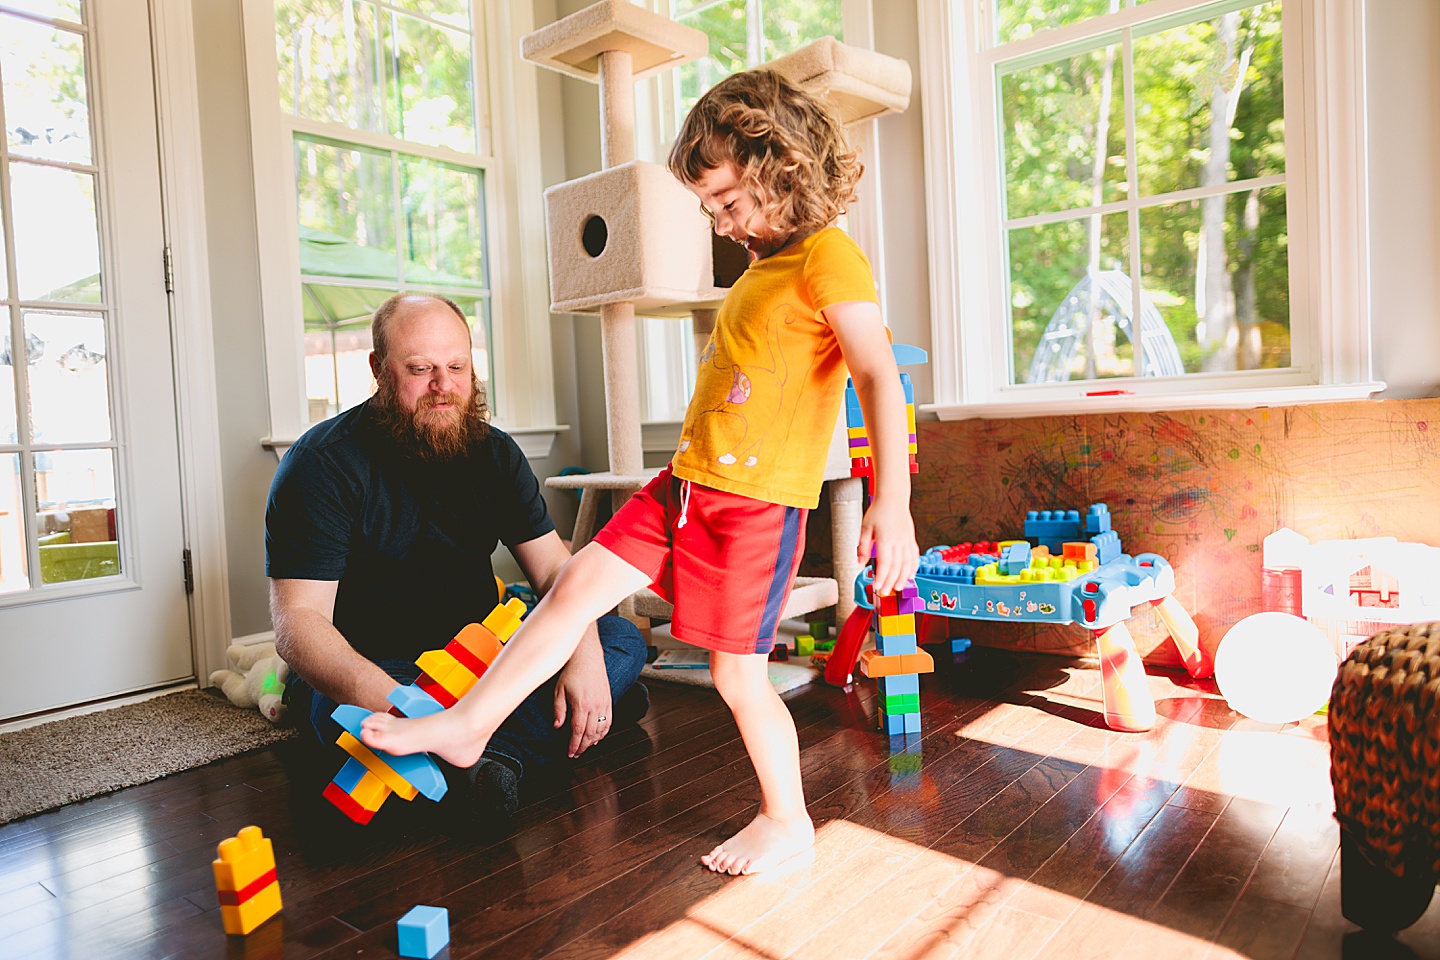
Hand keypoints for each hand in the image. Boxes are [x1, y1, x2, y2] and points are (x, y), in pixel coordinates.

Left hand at [553, 644, 612, 758]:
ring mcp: (604, 703)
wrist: (588, 657)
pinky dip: (604, 732)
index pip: (578, 731)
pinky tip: (597, 737)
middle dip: (583, 747)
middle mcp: (595, 706)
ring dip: (593, 741)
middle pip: (590, 733)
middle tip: (576, 754)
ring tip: (585, 747)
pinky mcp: (609, 700)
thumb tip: (558, 727)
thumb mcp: (559, 690)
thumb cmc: (571, 672)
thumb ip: (559, 710)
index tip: (570, 753)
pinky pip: (609, 721)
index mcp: (582, 704)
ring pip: (601, 729)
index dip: (574, 745)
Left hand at [858, 495, 919, 597]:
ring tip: (898, 588)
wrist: (893, 498)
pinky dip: (913, 568)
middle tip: (885, 592)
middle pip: (896, 567)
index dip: (882, 577)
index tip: (877, 586)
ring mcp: (907, 540)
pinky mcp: (911, 539)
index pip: (884, 563)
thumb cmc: (879, 510)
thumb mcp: (865, 527)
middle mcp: (898, 541)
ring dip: (903, 578)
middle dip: (891, 582)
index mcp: (886, 539)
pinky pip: (914, 556)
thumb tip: (860, 562)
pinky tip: (910, 575)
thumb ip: (863, 546)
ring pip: (907, 564)